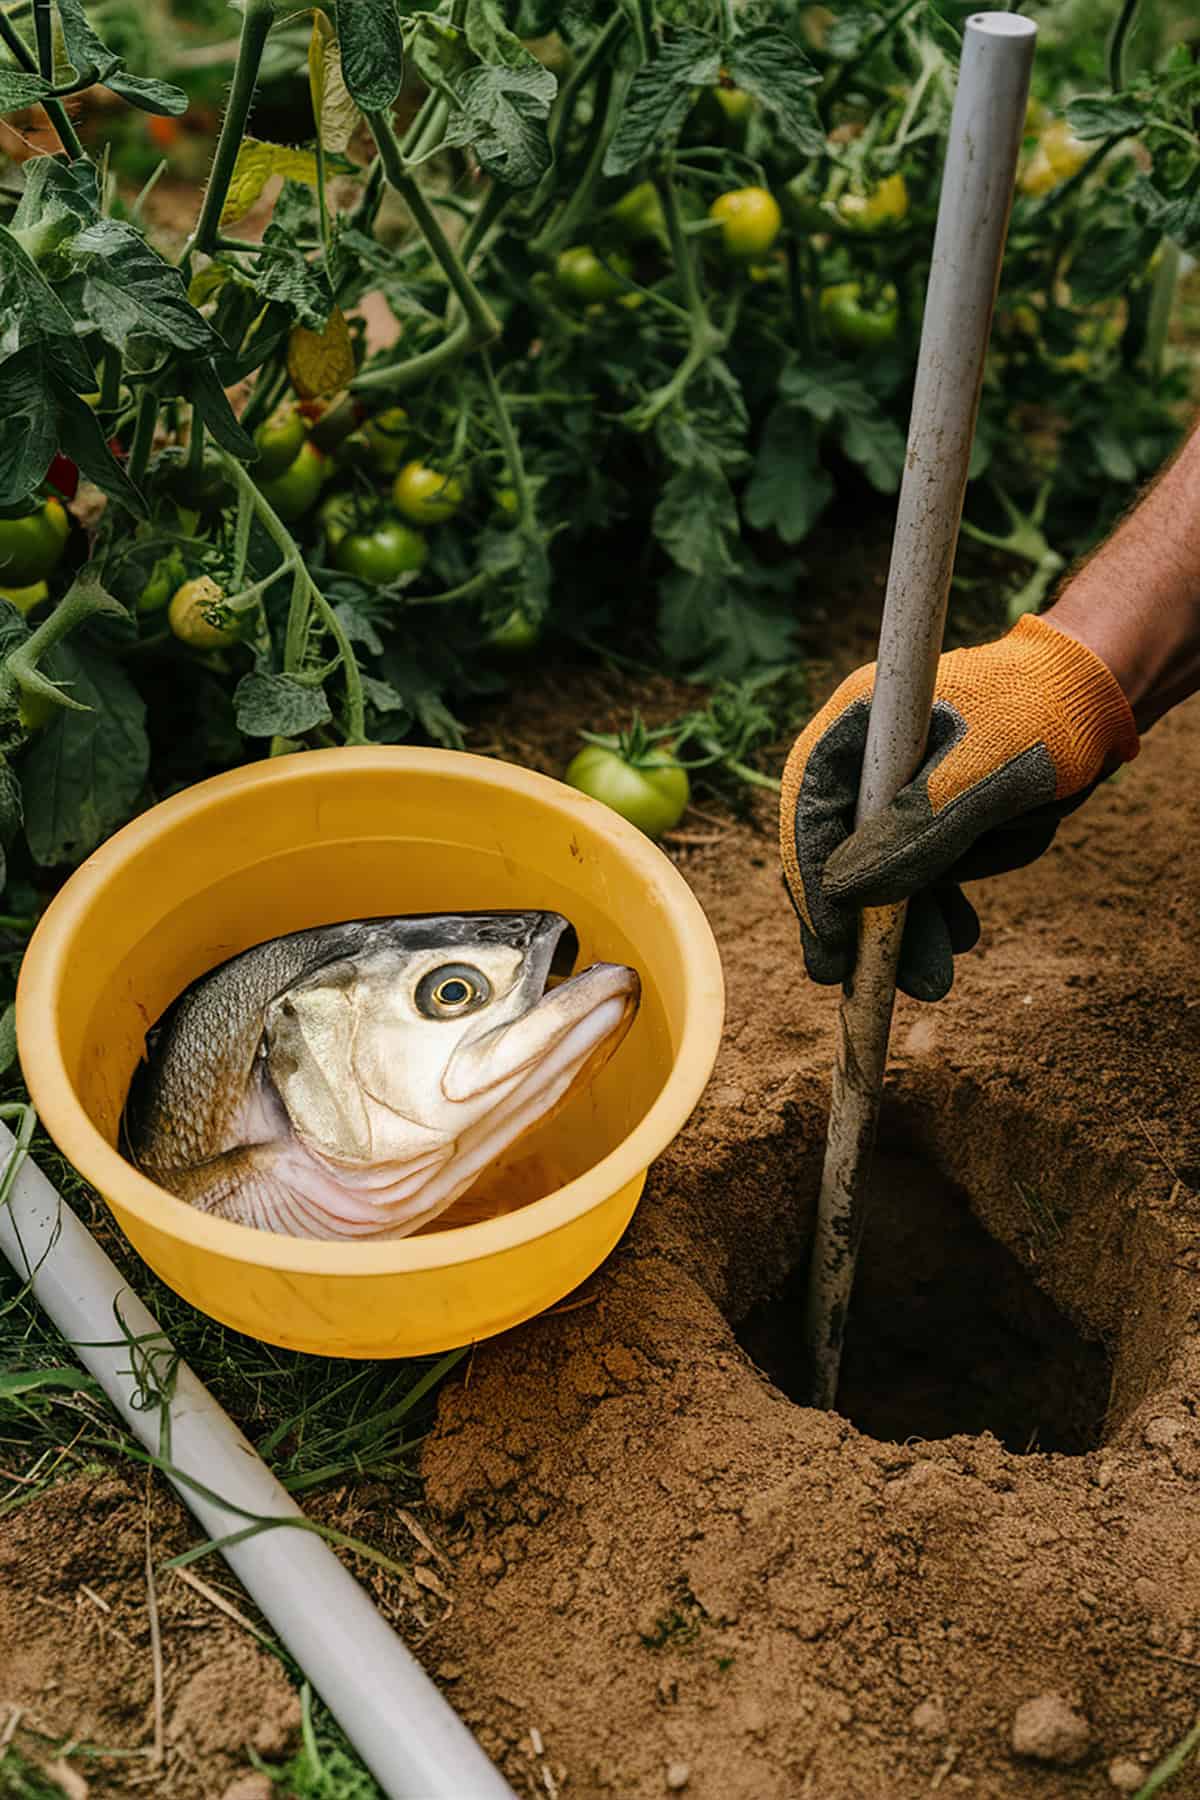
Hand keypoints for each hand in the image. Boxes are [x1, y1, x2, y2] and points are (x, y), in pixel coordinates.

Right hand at [779, 613, 1138, 1000]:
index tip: (830, 936)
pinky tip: (958, 937)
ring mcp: (896, 795)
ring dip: (900, 928)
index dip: (809, 873)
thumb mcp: (988, 771)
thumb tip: (845, 892)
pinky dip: (935, 911)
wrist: (1099, 707)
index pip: (809, 804)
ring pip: (878, 876)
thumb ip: (920, 828)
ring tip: (932, 980)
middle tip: (847, 979)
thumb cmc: (1044, 715)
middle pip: (833, 848)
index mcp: (860, 724)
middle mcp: (867, 761)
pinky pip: (919, 879)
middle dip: (850, 917)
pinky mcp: (930, 823)